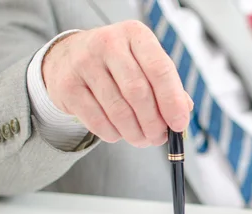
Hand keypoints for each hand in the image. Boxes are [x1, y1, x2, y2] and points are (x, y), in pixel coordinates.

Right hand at [41, 21, 192, 146]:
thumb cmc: (119, 64)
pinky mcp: (68, 86)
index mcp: (135, 35)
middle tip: (159, 138)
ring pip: (118, 110)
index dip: (172, 101)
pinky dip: (114, 134)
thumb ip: (168, 85)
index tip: (179, 125)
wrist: (69, 57)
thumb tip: (184, 112)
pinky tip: (120, 133)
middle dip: (153, 123)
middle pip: (138, 92)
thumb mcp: (145, 64)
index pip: (160, 69)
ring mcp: (84, 63)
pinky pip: (97, 121)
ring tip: (142, 139)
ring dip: (135, 133)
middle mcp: (108, 43)